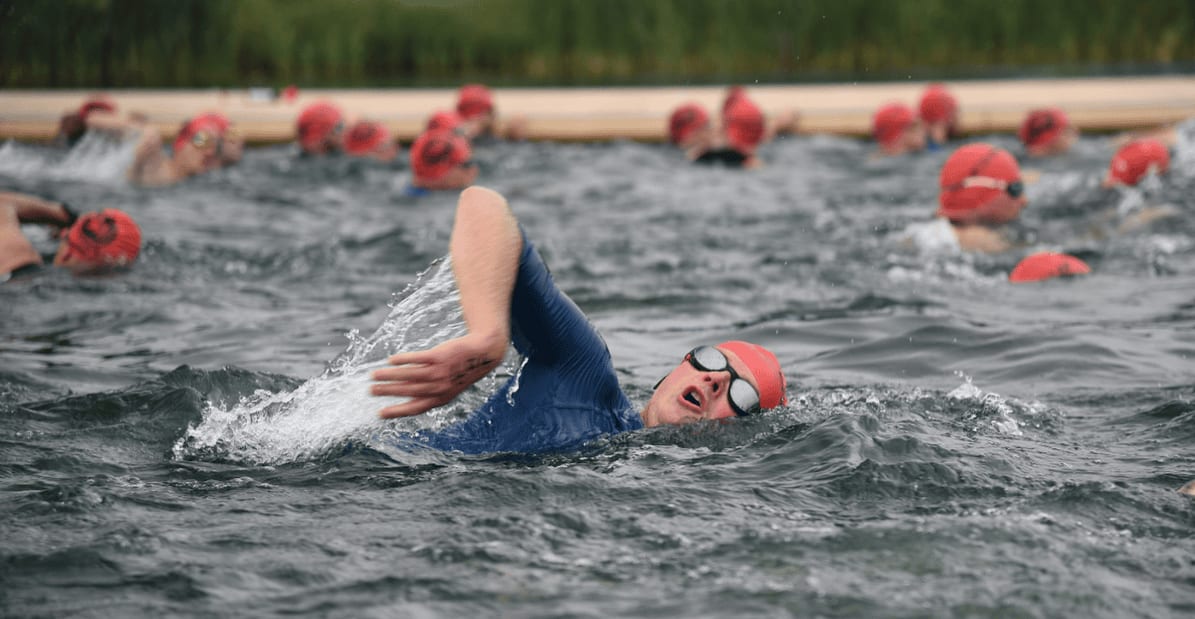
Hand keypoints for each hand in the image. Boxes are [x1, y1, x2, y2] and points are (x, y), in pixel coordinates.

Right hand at [370, 333, 505, 418]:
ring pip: (409, 375)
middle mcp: (439, 388)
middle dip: (387, 392)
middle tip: (370, 391)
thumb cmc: (461, 371)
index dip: (396, 412)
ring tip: (374, 375)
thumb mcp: (448, 387)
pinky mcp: (439, 356)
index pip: (414, 408)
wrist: (483, 353)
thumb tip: (404, 396)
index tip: (380, 413)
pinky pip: (417, 359)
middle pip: (408, 391)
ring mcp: (439, 372)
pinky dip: (403, 360)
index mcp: (440, 399)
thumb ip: (428, 392)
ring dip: (389, 376)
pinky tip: (391, 360)